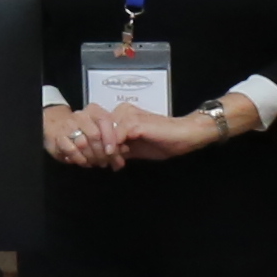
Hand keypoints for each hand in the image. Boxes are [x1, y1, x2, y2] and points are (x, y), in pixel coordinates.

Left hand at [41, 100, 226, 167]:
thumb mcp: (134, 149)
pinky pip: (114, 136)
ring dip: (103, 151)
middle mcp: (121, 111)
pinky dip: (113, 149)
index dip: (92, 145)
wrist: (184, 137)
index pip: (95, 128)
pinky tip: (118, 160)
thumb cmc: (162, 142)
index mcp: (119, 115)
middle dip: (95, 149)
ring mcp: (127, 115)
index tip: (96, 162)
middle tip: (99, 164)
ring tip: (108, 164)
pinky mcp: (134, 122)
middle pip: (95, 129)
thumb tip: (100, 160)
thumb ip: (118, 150)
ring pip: (102, 133)